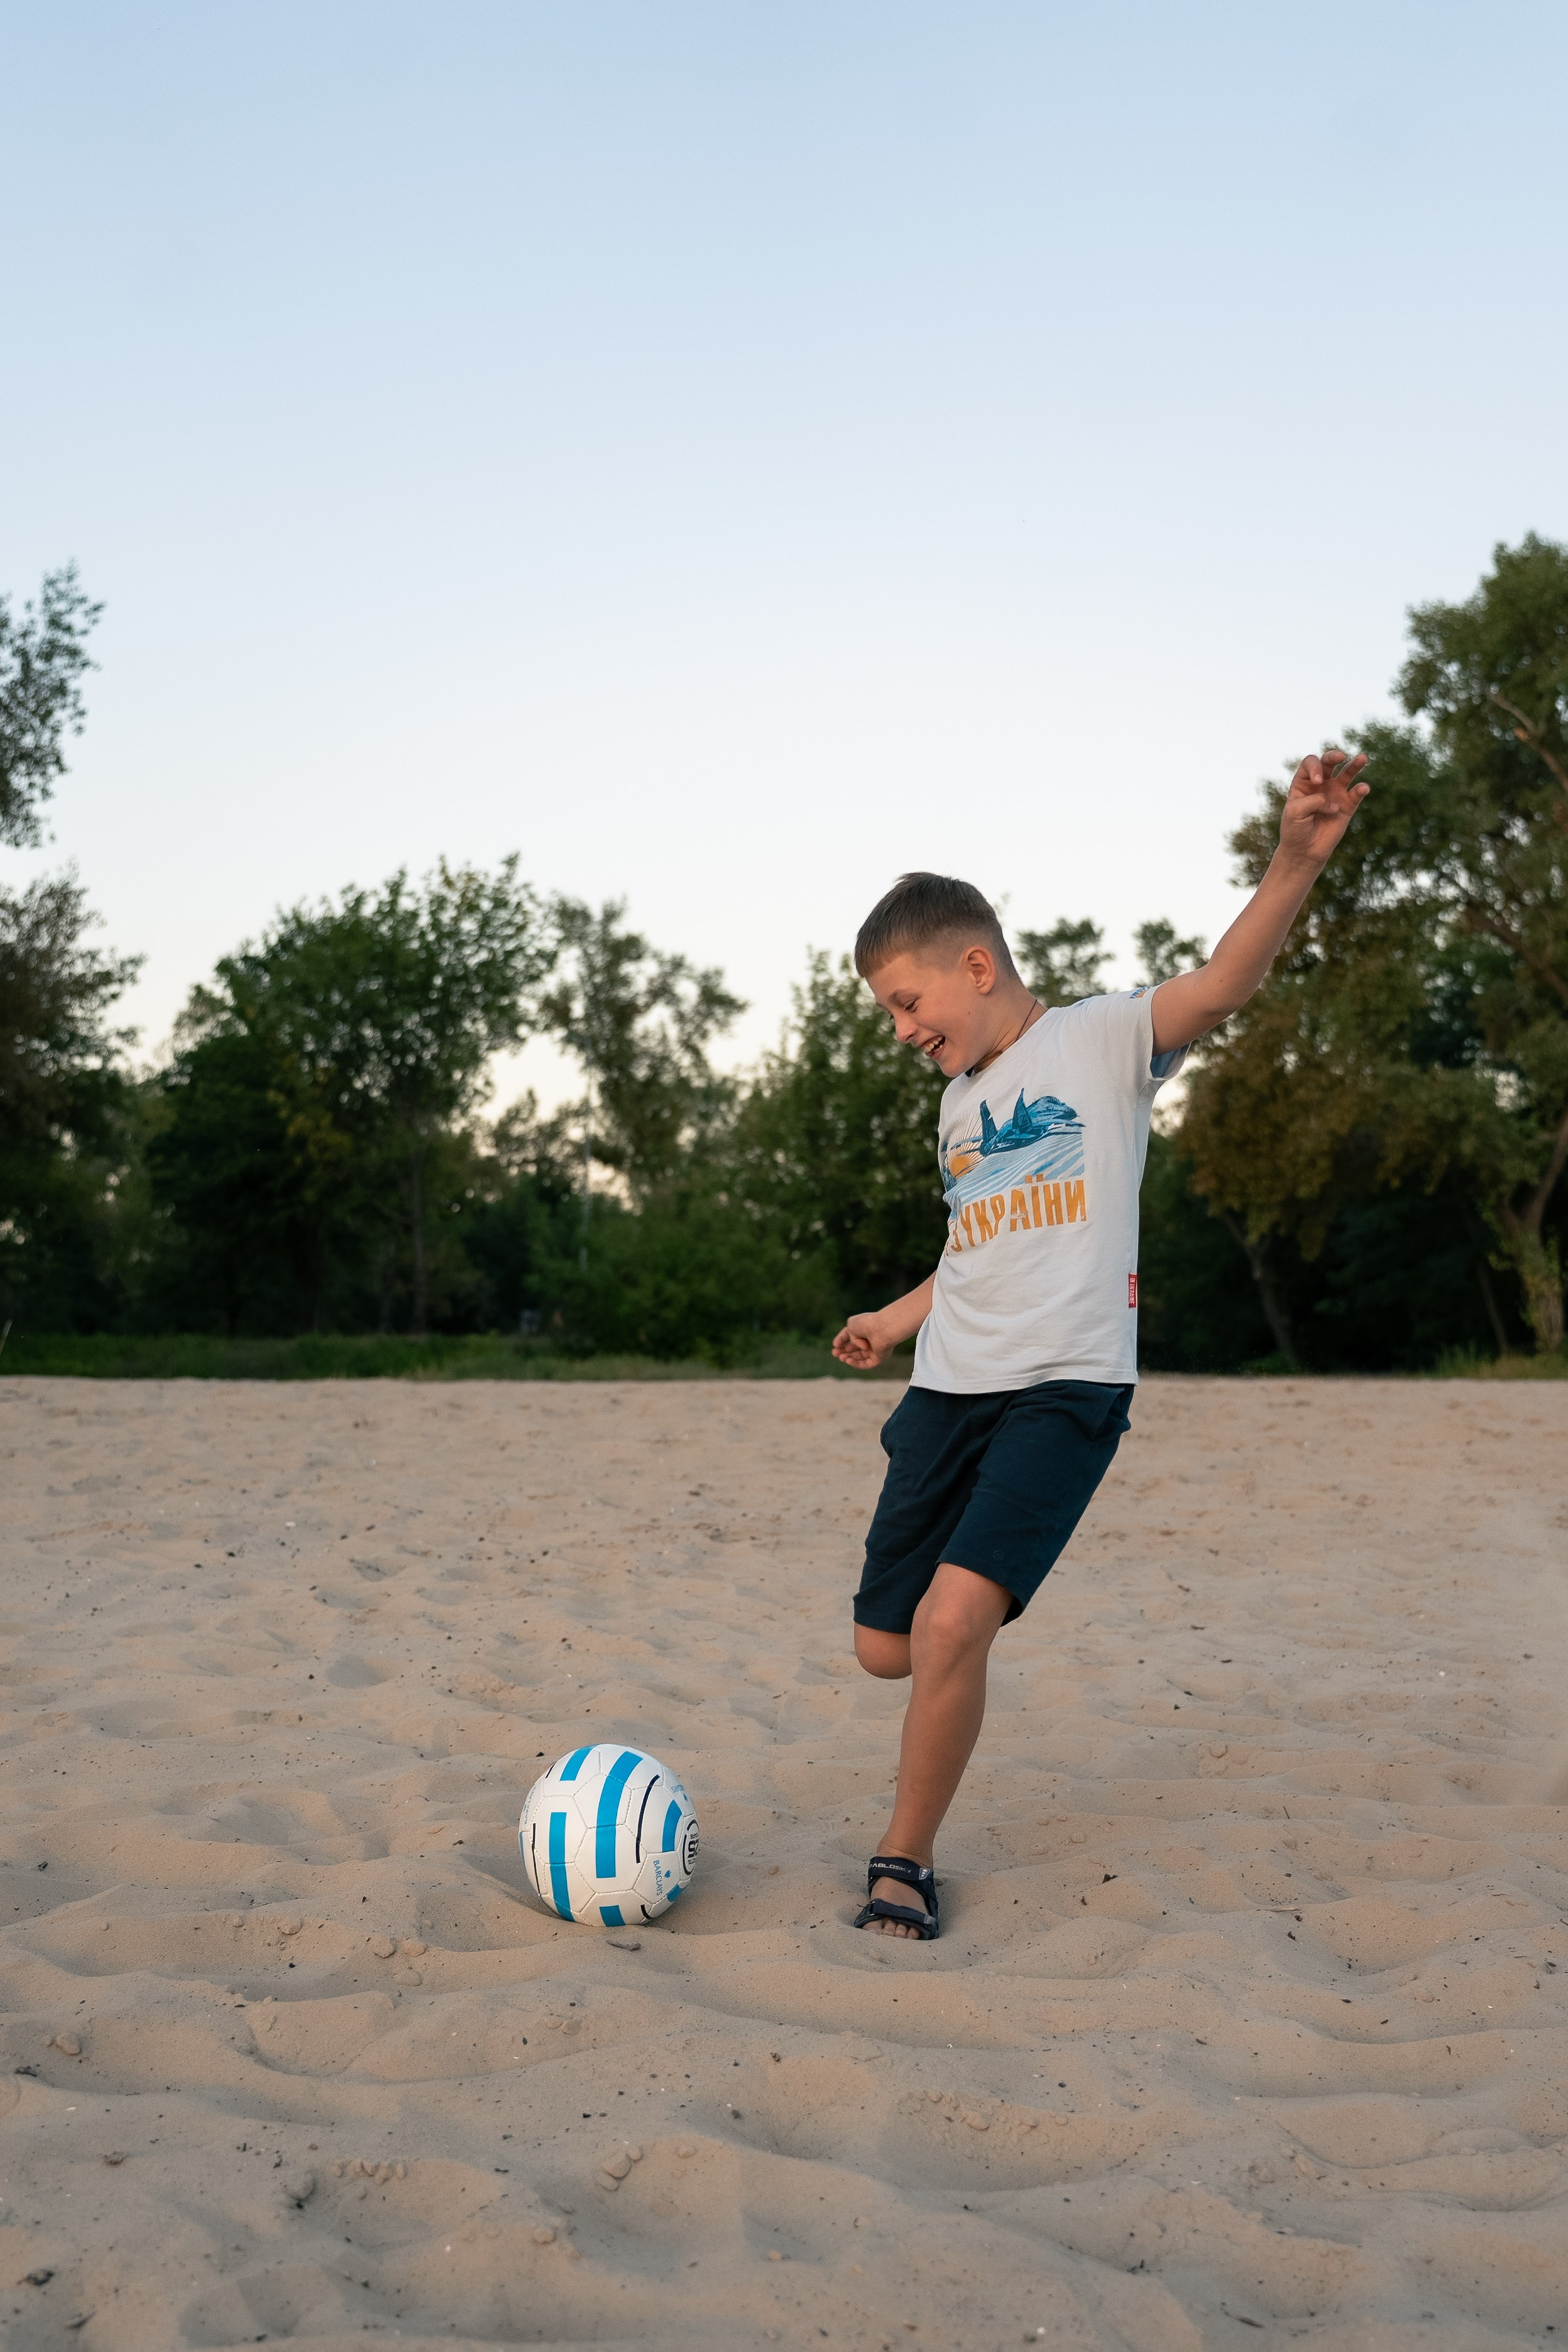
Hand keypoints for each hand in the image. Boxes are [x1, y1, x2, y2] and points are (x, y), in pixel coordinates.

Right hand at [832, 1312, 893, 1369]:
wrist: (881, 1329)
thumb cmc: (866, 1324)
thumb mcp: (850, 1326)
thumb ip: (845, 1335)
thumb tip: (844, 1345)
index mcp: (865, 1330)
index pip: (852, 1338)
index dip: (842, 1343)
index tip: (835, 1345)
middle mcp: (871, 1340)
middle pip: (855, 1349)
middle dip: (844, 1352)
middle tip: (834, 1353)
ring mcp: (875, 1350)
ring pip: (860, 1357)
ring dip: (849, 1358)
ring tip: (841, 1357)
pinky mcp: (878, 1359)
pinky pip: (866, 1364)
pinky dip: (856, 1363)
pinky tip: (848, 1361)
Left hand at [1278, 747, 1369, 869]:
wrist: (1304, 851)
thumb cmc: (1295, 830)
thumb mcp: (1294, 812)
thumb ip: (1312, 801)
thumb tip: (1334, 802)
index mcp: (1304, 782)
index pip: (1311, 763)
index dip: (1315, 767)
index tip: (1317, 782)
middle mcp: (1321, 784)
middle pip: (1329, 762)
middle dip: (1333, 756)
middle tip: (1340, 757)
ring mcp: (1335, 794)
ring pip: (1347, 774)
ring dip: (1355, 765)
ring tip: (1362, 758)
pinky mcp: (1347, 806)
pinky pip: (1356, 794)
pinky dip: (1361, 790)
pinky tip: (1363, 788)